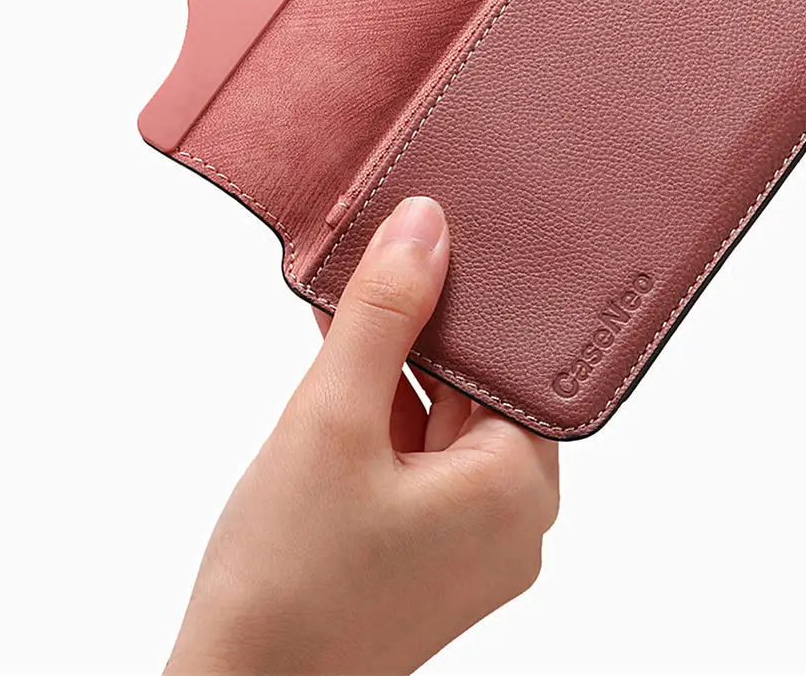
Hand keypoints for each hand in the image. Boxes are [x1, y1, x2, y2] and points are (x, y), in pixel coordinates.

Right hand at [168, 197, 558, 674]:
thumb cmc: (288, 581)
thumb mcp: (333, 417)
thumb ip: (382, 314)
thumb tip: (426, 225)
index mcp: (517, 491)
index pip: (516, 356)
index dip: (471, 288)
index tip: (428, 230)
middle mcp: (509, 521)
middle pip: (476, 383)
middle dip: (420, 321)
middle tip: (370, 257)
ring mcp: (465, 543)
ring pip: (439, 416)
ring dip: (391, 362)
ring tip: (339, 304)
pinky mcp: (422, 554)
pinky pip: (414, 455)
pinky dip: (378, 409)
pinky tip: (334, 365)